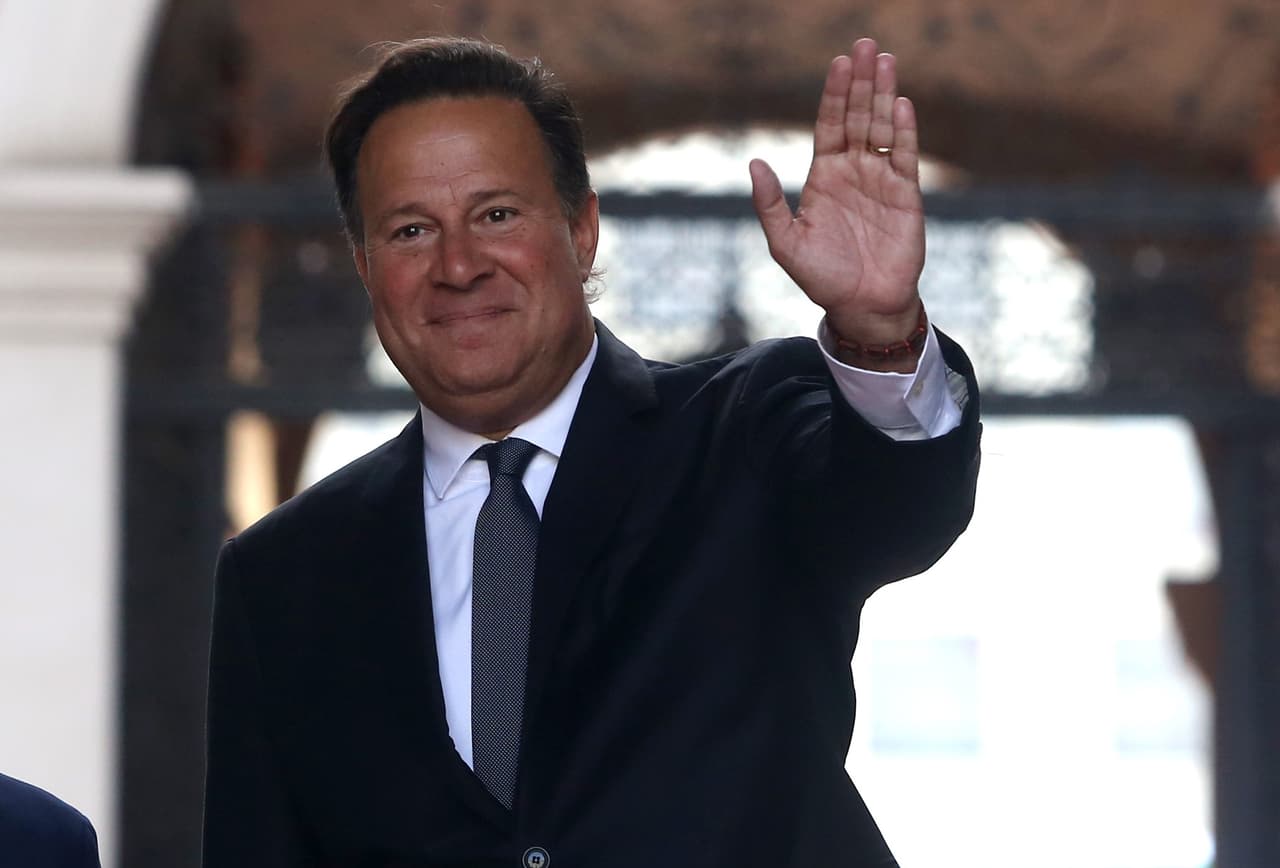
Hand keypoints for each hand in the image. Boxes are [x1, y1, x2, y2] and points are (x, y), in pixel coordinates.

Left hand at [750, 38, 924, 347]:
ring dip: (883, 94)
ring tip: (885, 60)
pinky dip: (904, 130)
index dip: (833, 94)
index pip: (829, 125)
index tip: (838, 63)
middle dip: (860, 82)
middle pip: (857, 116)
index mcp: (824, 176)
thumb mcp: (785, 243)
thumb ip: (770, 203)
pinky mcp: (906, 195)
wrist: (863, 306)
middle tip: (865, 45)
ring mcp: (881, 180)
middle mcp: (853, 171)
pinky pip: (905, 155)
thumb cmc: (822, 277)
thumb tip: (753, 162)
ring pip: (882, 127)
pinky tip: (902, 104)